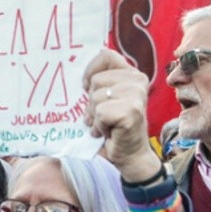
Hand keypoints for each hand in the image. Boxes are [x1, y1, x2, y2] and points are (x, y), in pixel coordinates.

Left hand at [82, 49, 159, 181]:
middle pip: (96, 80)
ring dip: (95, 116)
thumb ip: (98, 83)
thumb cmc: (114, 127)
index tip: (86, 88)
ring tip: (106, 125)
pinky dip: (99, 126)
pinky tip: (109, 133)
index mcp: (132, 74)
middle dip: (91, 102)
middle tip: (102, 116)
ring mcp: (137, 95)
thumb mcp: (106, 99)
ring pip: (96, 97)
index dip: (90, 70)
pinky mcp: (132, 112)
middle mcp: (138, 81)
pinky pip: (100, 113)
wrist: (130, 156)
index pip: (105, 55)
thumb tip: (72, 70)